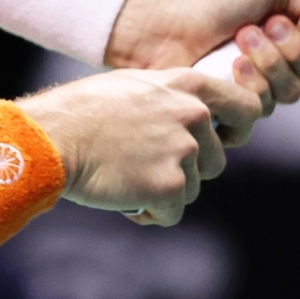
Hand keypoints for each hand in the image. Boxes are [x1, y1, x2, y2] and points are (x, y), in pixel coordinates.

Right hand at [18, 68, 263, 225]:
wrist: (53, 136)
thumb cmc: (81, 110)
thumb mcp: (135, 86)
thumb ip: (171, 98)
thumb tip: (194, 116)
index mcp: (188, 85)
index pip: (246, 108)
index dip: (236, 130)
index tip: (222, 141)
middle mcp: (194, 115)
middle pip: (214, 160)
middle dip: (185, 170)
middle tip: (143, 165)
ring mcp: (184, 151)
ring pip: (191, 189)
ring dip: (163, 191)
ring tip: (124, 175)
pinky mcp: (170, 186)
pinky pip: (172, 213)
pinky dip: (149, 212)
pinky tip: (122, 195)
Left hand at [103, 0, 299, 109]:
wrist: (166, 23)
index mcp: (295, 28)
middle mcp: (281, 60)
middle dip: (290, 48)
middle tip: (258, 26)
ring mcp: (259, 87)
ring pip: (290, 94)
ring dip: (267, 64)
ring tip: (237, 42)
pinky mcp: (235, 112)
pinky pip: (260, 113)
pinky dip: (247, 88)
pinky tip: (226, 71)